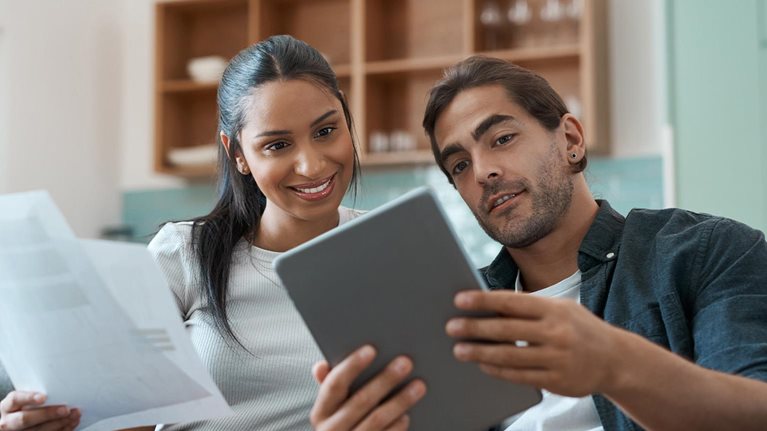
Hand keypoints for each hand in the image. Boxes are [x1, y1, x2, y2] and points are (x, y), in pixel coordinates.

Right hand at [0, 391, 79, 429]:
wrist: (19, 424)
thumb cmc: (26, 407)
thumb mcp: (27, 399)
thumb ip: (38, 395)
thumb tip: (60, 388)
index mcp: (8, 407)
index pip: (15, 400)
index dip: (28, 398)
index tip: (43, 397)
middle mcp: (9, 422)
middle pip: (24, 419)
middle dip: (47, 414)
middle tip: (65, 410)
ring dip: (59, 423)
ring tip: (74, 415)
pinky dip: (62, 430)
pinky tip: (71, 423)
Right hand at [310, 345, 426, 430]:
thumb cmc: (344, 426)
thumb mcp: (332, 410)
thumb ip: (331, 386)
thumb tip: (321, 365)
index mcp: (321, 413)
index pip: (334, 385)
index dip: (352, 366)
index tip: (371, 349)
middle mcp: (331, 430)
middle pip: (361, 400)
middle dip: (384, 379)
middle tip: (406, 362)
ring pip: (377, 419)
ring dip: (400, 401)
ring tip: (418, 386)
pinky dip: (398, 426)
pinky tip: (407, 414)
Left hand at [446, 290, 622, 396]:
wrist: (616, 360)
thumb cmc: (579, 328)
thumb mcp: (560, 309)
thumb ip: (529, 308)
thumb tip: (489, 306)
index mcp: (554, 309)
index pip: (512, 302)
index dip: (484, 301)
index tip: (460, 300)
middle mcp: (557, 333)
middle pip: (506, 330)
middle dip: (475, 328)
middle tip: (451, 327)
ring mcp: (557, 359)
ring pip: (510, 356)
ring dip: (480, 353)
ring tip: (459, 350)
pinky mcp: (557, 381)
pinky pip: (520, 376)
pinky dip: (498, 370)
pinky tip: (483, 365)